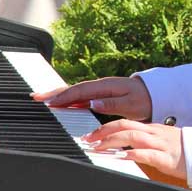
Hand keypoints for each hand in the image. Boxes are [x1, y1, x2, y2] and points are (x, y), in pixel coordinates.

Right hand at [31, 76, 151, 121]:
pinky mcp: (102, 95)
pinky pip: (81, 96)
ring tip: (41, 98)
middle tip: (35, 96)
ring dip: (58, 95)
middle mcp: (101, 86)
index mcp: (106, 86)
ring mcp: (100, 89)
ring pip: (75, 92)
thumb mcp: (131, 104)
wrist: (156, 95)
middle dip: (54, 92)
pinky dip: (69, 98)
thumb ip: (111, 103)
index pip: (80, 91)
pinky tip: (61, 103)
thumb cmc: (145, 100)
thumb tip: (92, 103)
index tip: (49, 102)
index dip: (64, 97)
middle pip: (73, 89)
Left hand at [82, 120, 186, 181]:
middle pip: (124, 126)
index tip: (90, 135)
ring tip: (98, 148)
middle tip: (87, 140)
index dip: (104, 127)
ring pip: (132, 136)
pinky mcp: (166, 157)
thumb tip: (122, 149)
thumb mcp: (159, 142)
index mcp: (150, 129)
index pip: (124, 123)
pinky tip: (122, 157)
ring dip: (112, 141)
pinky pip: (147, 153)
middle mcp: (153, 133)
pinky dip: (132, 154)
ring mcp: (159, 144)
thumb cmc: (181, 150)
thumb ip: (142, 143)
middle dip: (103, 132)